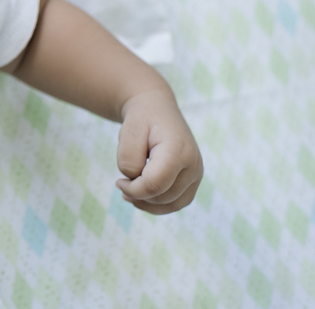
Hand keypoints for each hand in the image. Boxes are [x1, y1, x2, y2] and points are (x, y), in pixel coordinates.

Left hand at [115, 88, 202, 214]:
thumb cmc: (141, 120)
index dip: (133, 189)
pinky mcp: (193, 181)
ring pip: (172, 204)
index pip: (155, 184)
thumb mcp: (128, 131)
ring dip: (148, 203)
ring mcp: (196, 174)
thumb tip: (135, 181)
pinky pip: (177, 203)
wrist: (156, 109)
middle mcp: (194, 164)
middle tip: (122, 182)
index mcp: (178, 149)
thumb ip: (128, 158)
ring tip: (129, 194)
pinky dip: (158, 205)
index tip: (118, 182)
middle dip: (138, 194)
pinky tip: (141, 197)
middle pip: (163, 195)